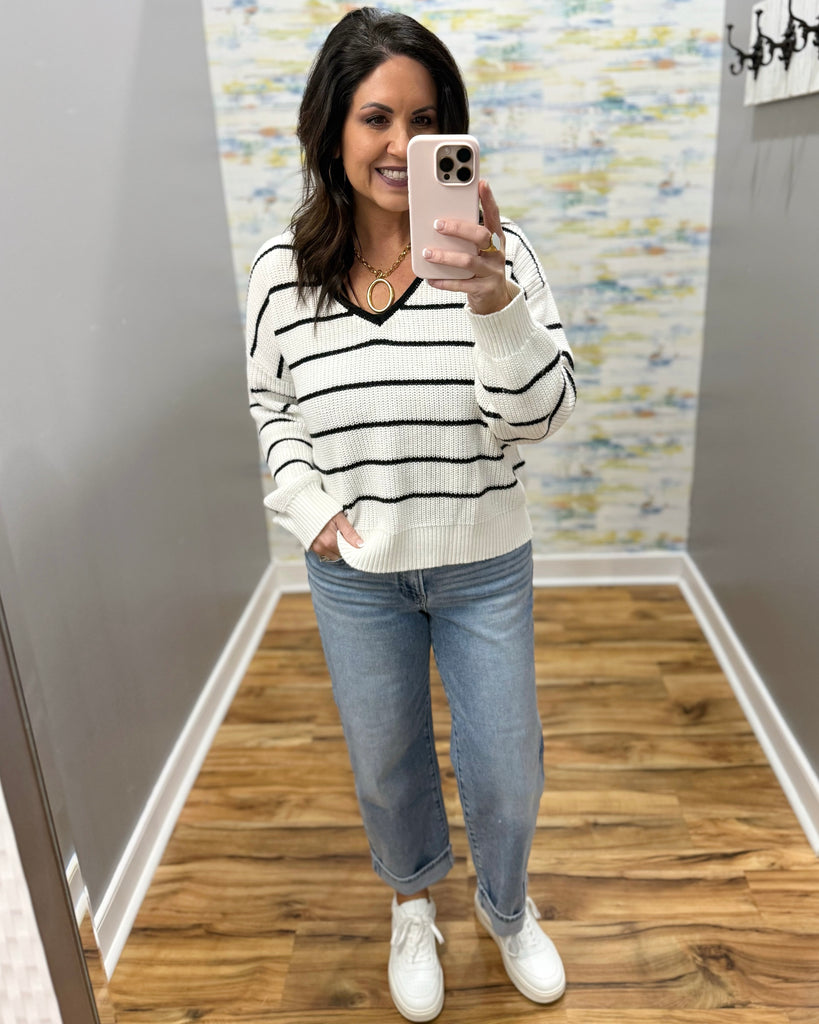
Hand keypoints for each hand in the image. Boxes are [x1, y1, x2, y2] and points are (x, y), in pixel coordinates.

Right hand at [310, 512, 362, 560]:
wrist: (307, 507)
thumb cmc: (324, 511)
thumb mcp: (340, 519)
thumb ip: (350, 533)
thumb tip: (360, 545)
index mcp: (330, 542)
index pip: (345, 553)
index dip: (349, 547)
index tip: (351, 541)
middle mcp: (321, 548)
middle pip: (338, 555)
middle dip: (342, 548)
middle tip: (343, 536)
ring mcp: (315, 549)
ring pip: (331, 555)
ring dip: (335, 548)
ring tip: (335, 536)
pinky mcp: (311, 547)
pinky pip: (323, 552)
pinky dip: (327, 547)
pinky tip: (328, 537)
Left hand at [424, 180, 511, 315]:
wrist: (495, 300)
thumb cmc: (481, 268)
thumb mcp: (479, 250)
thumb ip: (466, 236)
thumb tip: (438, 220)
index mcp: (496, 239)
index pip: (494, 216)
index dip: (489, 199)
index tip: (482, 183)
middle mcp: (497, 254)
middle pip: (480, 236)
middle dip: (458, 228)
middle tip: (437, 225)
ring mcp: (492, 272)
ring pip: (468, 261)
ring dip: (445, 256)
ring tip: (427, 253)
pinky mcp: (484, 290)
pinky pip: (462, 285)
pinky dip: (445, 282)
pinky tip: (431, 279)